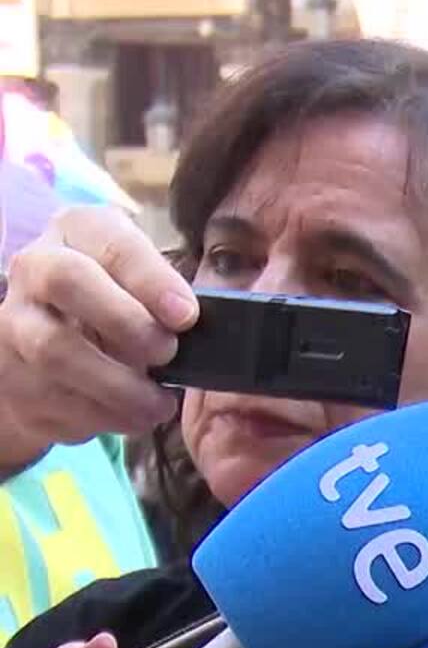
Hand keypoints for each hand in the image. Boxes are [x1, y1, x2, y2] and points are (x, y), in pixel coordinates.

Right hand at [0, 207, 194, 454]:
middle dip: (126, 323)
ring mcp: (12, 323)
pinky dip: (101, 416)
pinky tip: (132, 417)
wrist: (49, 338)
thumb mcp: (141, 277)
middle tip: (168, 353)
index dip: (151, 280)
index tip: (186, 315)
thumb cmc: (114, 296)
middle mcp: (34, 268)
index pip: (111, 243)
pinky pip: (53, 399)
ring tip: (158, 404)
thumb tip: (189, 323)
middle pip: (67, 282)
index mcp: (77, 230)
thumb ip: (163, 290)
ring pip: (55, 351)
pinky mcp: (9, 376)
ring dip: (118, 386)